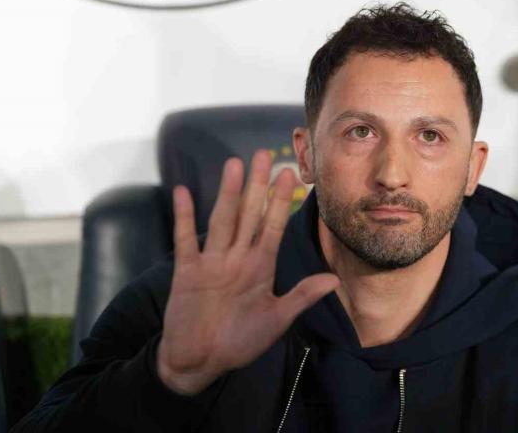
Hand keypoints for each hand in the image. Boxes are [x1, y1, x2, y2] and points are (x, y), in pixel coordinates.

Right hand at [156, 150, 338, 395]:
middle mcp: (236, 258)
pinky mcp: (187, 272)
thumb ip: (301, 297)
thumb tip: (334, 280)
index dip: (280, 201)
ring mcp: (211, 262)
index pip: (272, 226)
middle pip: (248, 214)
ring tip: (234, 164)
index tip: (290, 175)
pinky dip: (184, 217)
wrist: (200, 363)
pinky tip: (183, 192)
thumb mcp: (276, 320)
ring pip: (222, 220)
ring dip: (228, 193)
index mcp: (259, 267)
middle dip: (257, 185)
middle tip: (265, 154)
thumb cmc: (239, 342)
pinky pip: (185, 239)